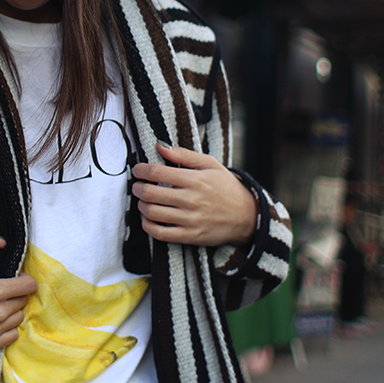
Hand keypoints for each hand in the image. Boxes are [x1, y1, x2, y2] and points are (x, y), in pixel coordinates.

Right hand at [0, 225, 36, 353]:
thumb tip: (2, 242)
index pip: (28, 286)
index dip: (25, 280)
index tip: (17, 279)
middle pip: (22, 302)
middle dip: (16, 294)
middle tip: (3, 291)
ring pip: (17, 319)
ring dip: (11, 311)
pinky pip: (11, 337)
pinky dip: (7, 329)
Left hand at [132, 143, 256, 247]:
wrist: (247, 216)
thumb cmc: (226, 188)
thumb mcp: (210, 164)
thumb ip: (183, 154)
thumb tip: (159, 146)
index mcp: (195, 180)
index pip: (157, 172)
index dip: (141, 170)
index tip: (137, 171)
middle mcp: (191, 200)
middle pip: (150, 193)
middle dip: (137, 188)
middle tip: (137, 186)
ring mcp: (190, 219)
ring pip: (152, 213)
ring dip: (141, 205)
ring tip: (144, 201)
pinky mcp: (190, 236)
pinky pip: (160, 233)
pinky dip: (148, 225)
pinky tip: (149, 218)